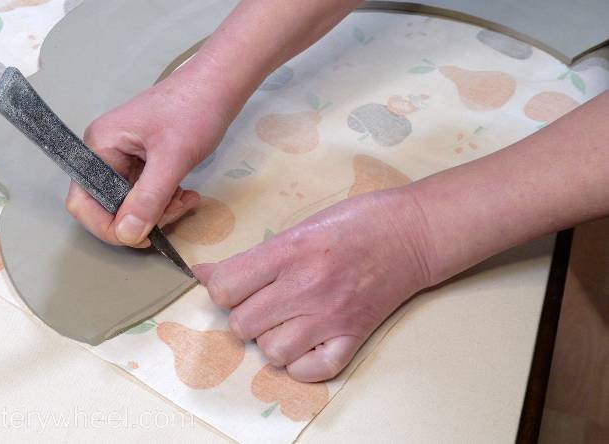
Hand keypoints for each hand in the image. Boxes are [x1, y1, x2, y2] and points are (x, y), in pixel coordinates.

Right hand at [66, 60, 232, 246]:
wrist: (218, 86)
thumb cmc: (194, 110)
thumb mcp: (172, 158)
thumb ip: (148, 199)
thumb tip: (127, 235)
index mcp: (100, 146)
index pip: (83, 202)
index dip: (108, 227)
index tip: (142, 237)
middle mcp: (105, 153)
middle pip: (108, 207)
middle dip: (142, 218)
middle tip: (175, 210)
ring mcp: (123, 158)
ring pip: (130, 205)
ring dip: (158, 211)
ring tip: (185, 198)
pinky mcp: (142, 162)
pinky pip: (144, 195)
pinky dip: (164, 201)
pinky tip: (185, 193)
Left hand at [194, 188, 434, 381]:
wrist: (411, 233)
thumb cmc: (356, 222)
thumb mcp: (299, 226)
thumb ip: (251, 256)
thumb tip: (204, 274)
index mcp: (289, 251)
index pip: (224, 288)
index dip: (223, 290)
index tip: (237, 287)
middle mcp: (306, 286)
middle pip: (242, 325)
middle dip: (246, 315)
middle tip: (266, 302)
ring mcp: (331, 316)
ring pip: (271, 352)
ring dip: (272, 339)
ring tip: (289, 320)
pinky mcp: (353, 336)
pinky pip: (309, 371)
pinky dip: (302, 362)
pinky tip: (308, 341)